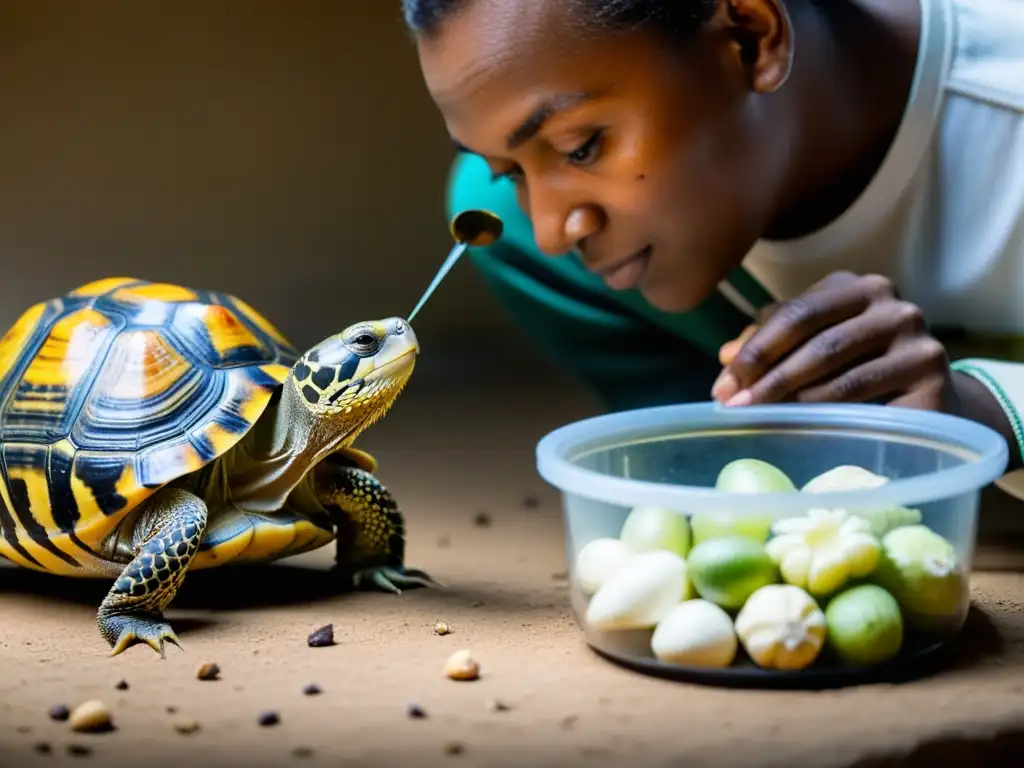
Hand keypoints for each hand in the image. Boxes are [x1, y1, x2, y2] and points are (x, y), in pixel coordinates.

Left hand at [711, 271, 959, 411]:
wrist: (927, 401)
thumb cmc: (858, 371)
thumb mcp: (814, 349)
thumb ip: (771, 344)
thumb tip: (725, 355)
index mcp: (857, 287)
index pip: (795, 313)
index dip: (755, 350)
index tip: (723, 386)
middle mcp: (892, 304)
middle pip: (816, 340)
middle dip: (767, 377)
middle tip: (734, 406)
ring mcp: (918, 339)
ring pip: (840, 373)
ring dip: (792, 401)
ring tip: (759, 419)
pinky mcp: (933, 379)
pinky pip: (868, 401)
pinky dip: (829, 416)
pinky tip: (803, 429)